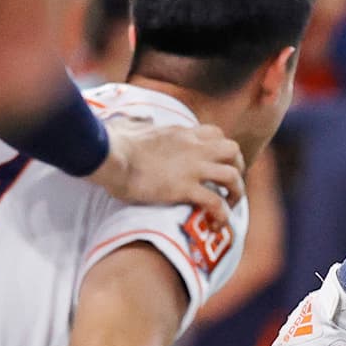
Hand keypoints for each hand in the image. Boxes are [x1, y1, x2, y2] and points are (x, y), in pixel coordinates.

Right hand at [88, 118, 244, 226]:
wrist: (108, 155)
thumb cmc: (113, 142)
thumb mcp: (132, 126)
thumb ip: (140, 124)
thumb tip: (138, 121)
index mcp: (182, 133)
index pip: (215, 133)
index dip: (221, 148)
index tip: (216, 162)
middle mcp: (193, 147)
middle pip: (233, 150)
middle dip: (237, 167)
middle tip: (229, 184)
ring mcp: (192, 168)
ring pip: (232, 175)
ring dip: (236, 192)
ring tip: (229, 206)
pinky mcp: (184, 188)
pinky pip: (215, 202)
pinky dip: (222, 214)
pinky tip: (218, 224)